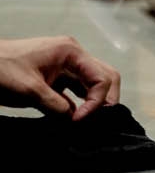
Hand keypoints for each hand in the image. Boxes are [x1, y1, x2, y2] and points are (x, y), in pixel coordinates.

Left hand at [0, 36, 121, 120]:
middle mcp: (72, 56)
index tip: (79, 120)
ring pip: (93, 85)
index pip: (101, 78)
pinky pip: (76, 92)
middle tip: (97, 121)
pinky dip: (78, 106)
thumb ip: (58, 107)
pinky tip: (70, 118)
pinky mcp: (56, 77)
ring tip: (84, 121)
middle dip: (105, 100)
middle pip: (105, 77)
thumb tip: (75, 121)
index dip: (96, 102)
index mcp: (70, 52)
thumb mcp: (31, 91)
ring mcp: (64, 66)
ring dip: (93, 103)